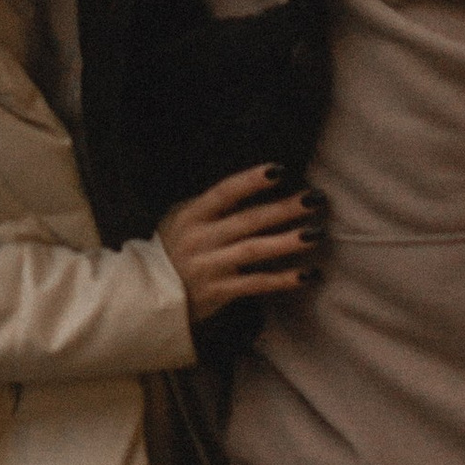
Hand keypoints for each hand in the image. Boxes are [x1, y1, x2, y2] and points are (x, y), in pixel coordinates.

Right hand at [157, 167, 324, 325]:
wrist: (148, 294)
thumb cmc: (173, 248)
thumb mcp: (181, 218)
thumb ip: (211, 205)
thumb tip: (253, 184)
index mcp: (192, 215)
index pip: (224, 192)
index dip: (251, 180)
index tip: (279, 170)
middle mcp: (202, 239)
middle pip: (248, 220)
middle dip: (284, 209)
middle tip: (314, 199)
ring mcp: (211, 266)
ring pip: (255, 251)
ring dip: (288, 242)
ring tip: (316, 234)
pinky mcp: (220, 292)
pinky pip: (256, 284)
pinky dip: (282, 280)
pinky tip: (307, 274)